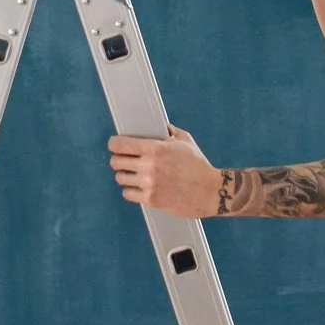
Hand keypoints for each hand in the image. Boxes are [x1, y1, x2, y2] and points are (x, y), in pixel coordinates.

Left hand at [108, 125, 224, 218]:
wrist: (210, 192)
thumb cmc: (199, 166)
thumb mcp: (185, 141)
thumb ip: (168, 131)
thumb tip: (158, 125)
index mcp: (155, 149)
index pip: (120, 144)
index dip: (114, 144)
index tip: (114, 145)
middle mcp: (149, 166)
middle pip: (116, 162)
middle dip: (118, 159)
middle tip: (124, 160)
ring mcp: (148, 184)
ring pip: (120, 178)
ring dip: (125, 175)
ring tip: (133, 174)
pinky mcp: (150, 199)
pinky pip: (128, 194)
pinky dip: (131, 190)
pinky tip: (138, 186)